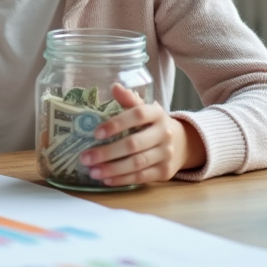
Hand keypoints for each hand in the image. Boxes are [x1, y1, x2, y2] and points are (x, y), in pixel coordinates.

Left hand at [79, 84, 205, 185]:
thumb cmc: (152, 124)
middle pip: (134, 144)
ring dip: (112, 169)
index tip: (95, 133)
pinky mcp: (165, 171)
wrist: (182, 143)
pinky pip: (142, 177)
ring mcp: (166, 153)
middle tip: (85, 158)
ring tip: (92, 171)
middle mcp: (165, 133)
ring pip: (137, 163)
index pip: (137, 115)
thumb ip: (129, 100)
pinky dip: (123, 179)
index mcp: (156, 113)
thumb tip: (114, 86)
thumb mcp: (144, 109)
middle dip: (107, 152)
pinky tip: (107, 179)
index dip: (116, 124)